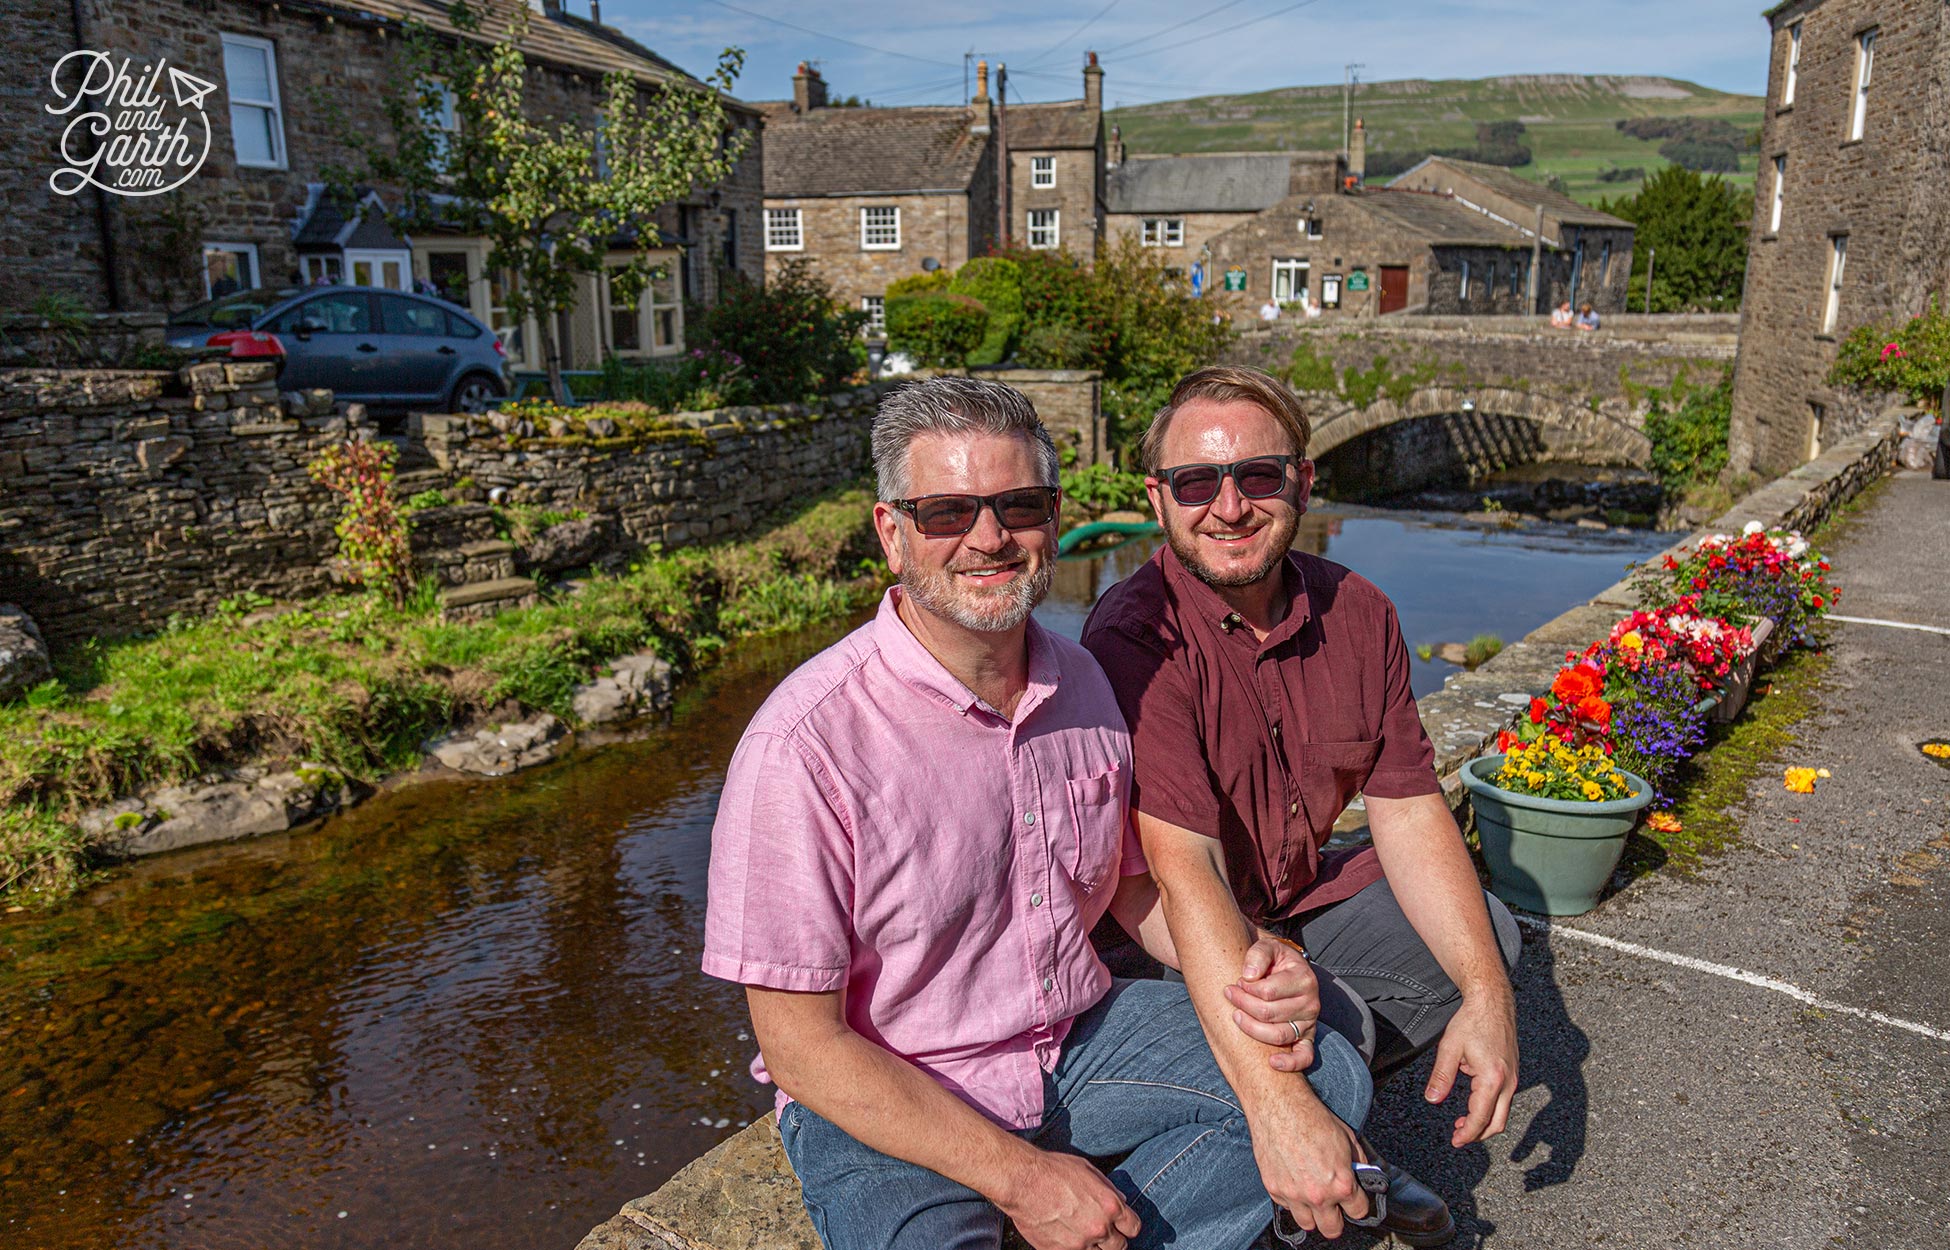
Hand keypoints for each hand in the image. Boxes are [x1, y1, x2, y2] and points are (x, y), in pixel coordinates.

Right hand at [998, 1148, 1140, 1249]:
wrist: (1021, 1181)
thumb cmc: (1053, 1170)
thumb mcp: (1088, 1171)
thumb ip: (1109, 1190)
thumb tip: (1121, 1202)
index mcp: (1110, 1207)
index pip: (1134, 1228)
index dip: (1128, 1226)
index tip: (1122, 1225)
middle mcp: (1099, 1228)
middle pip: (1120, 1247)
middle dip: (1113, 1239)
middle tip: (1101, 1230)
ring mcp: (1079, 1244)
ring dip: (1093, 1246)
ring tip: (1080, 1231)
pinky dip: (1072, 1248)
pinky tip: (1064, 1235)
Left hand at [1224, 933, 1318, 1071]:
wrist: (1288, 970)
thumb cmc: (1275, 960)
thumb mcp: (1268, 947)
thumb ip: (1258, 955)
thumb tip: (1249, 976)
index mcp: (1303, 979)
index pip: (1267, 992)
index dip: (1246, 989)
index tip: (1236, 982)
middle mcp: (1310, 1003)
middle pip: (1269, 1014)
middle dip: (1243, 1005)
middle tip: (1229, 995)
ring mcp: (1309, 1023)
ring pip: (1279, 1036)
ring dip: (1252, 1029)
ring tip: (1236, 1017)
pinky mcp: (1307, 1038)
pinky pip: (1305, 1057)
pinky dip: (1290, 1063)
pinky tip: (1273, 1062)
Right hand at [1249, 1092, 1369, 1239]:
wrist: (1280, 1106)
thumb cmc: (1312, 1117)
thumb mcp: (1348, 1138)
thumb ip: (1358, 1163)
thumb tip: (1363, 1176)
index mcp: (1341, 1184)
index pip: (1358, 1212)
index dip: (1358, 1204)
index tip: (1354, 1199)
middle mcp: (1318, 1195)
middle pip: (1332, 1230)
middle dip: (1337, 1218)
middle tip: (1335, 1205)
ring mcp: (1294, 1195)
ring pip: (1308, 1224)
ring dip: (1313, 1214)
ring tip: (1314, 1197)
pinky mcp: (1274, 1189)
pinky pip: (1287, 1206)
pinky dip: (1293, 1199)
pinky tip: (1295, 1180)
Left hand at [1424, 985, 1518, 1145]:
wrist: (1492, 1002)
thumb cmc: (1471, 1021)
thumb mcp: (1449, 1048)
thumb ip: (1441, 1077)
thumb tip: (1432, 1100)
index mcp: (1492, 1079)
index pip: (1480, 1118)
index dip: (1467, 1134)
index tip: (1455, 1141)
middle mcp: (1508, 1082)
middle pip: (1497, 1123)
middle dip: (1478, 1135)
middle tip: (1458, 1137)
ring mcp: (1514, 1078)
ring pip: (1502, 1113)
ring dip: (1484, 1122)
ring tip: (1462, 1122)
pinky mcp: (1514, 1073)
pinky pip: (1504, 1100)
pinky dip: (1490, 1108)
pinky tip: (1472, 1103)